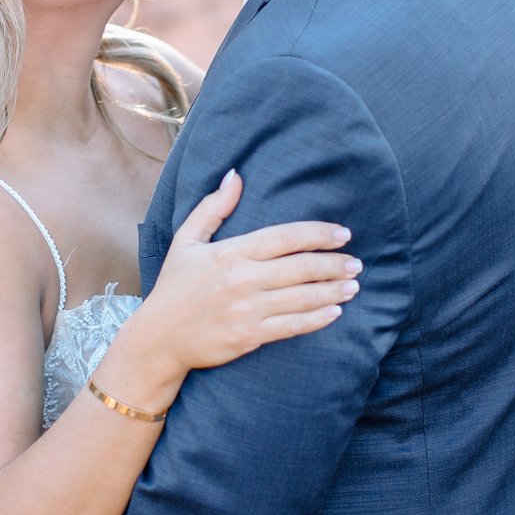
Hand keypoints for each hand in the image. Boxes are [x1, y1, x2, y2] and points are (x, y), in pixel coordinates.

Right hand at [141, 170, 360, 375]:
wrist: (159, 339)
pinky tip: (335, 312)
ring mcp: (247, 310)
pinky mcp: (250, 337)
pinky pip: (292, 327)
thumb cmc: (174, 287)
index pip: (284, 237)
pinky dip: (318, 319)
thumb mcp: (186, 241)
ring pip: (303, 298)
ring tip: (353, 285)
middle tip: (356, 263)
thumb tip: (236, 174)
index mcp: (230, 253)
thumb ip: (213, 207)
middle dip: (334, 264)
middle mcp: (242, 280)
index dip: (318, 234)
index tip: (343, 234)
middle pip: (301, 267)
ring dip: (333, 291)